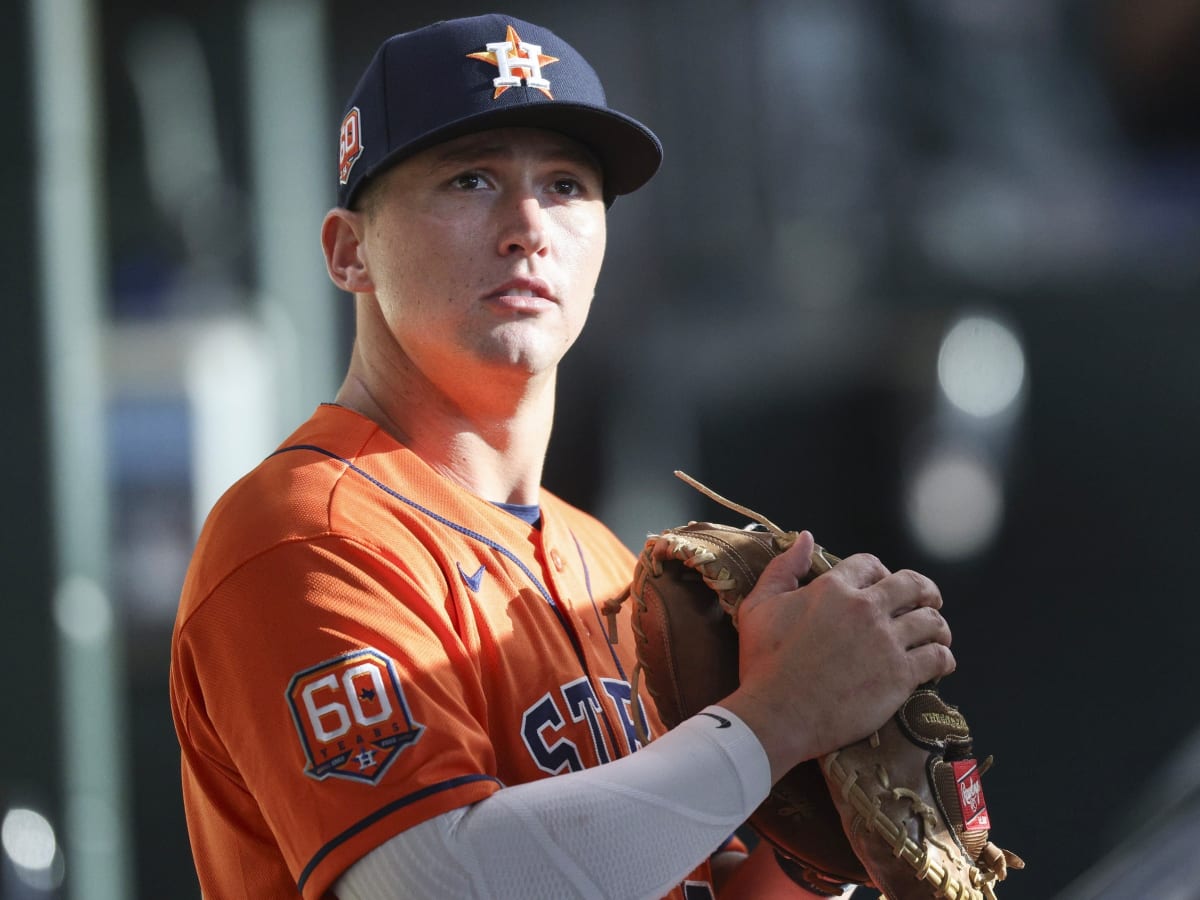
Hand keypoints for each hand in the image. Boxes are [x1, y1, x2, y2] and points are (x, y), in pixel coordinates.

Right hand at [721, 531, 954, 780]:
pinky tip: (940, 663)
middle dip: (924, 590)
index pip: (869, 564)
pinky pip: (937, 658)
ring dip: (938, 625)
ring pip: (931, 621)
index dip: (879, 571)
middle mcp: (865, 608)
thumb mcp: (759, 606)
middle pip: (911, 585)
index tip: (882, 583)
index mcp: (833, 588)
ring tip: (938, 634)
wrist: (777, 713)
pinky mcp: (900, 675)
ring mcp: (886, 641)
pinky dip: (943, 658)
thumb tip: (805, 539)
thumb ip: (783, 568)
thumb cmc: (763, 663)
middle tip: (927, 600)